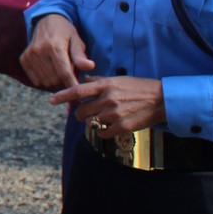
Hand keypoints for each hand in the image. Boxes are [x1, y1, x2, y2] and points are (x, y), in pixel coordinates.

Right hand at [20, 13, 93, 90]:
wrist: (45, 21)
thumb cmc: (65, 32)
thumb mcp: (76, 40)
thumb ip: (80, 55)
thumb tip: (90, 67)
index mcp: (55, 46)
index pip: (64, 73)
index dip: (72, 86)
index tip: (79, 99)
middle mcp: (40, 51)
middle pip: (55, 79)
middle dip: (64, 82)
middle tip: (70, 75)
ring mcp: (30, 55)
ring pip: (45, 81)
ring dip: (55, 81)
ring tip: (60, 71)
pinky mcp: (24, 59)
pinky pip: (36, 80)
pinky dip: (44, 80)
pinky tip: (50, 71)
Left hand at [51, 77, 165, 136]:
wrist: (161, 100)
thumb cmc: (139, 88)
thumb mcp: (118, 80)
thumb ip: (100, 81)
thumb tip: (84, 80)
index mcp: (106, 85)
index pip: (78, 90)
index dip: (63, 96)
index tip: (51, 100)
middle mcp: (108, 99)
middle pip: (82, 111)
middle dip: (80, 114)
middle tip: (85, 114)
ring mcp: (114, 114)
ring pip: (92, 122)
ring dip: (93, 122)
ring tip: (103, 118)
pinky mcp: (122, 126)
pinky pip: (102, 133)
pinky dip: (102, 132)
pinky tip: (109, 128)